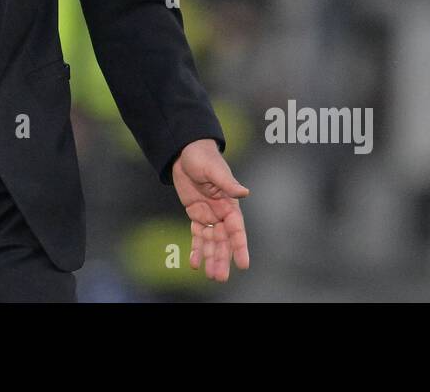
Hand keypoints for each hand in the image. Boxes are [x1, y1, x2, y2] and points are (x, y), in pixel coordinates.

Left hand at [171, 138, 249, 281]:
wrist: (185, 152)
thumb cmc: (203, 157)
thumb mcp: (214, 169)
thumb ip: (228, 183)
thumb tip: (245, 192)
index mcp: (229, 204)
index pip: (236, 229)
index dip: (240, 247)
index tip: (243, 264)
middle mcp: (221, 213)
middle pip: (223, 240)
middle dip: (223, 259)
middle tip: (220, 277)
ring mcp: (209, 215)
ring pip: (212, 242)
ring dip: (211, 258)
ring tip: (211, 276)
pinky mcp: (196, 214)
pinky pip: (197, 235)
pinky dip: (197, 249)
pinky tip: (195, 263)